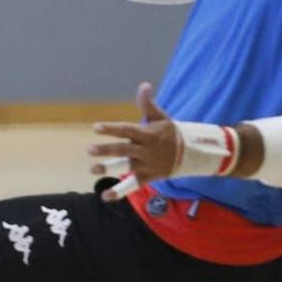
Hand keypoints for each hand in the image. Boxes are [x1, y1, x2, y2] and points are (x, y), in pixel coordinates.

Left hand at [89, 82, 179, 201]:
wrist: (191, 154)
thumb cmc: (170, 132)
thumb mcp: (160, 117)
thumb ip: (148, 103)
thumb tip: (144, 85)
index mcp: (146, 134)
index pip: (126, 130)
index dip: (111, 129)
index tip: (96, 127)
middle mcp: (144, 150)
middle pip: (123, 150)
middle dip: (106, 150)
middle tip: (90, 149)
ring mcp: (145, 165)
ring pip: (125, 167)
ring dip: (109, 168)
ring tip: (92, 169)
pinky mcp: (147, 177)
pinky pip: (132, 186)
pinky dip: (119, 192)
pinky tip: (104, 196)